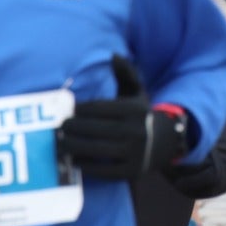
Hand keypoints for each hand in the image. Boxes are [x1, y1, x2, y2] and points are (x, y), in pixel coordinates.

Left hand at [58, 56, 186, 179]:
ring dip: (74, 147)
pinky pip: (104, 170)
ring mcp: (134, 153)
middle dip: (73, 128)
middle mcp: (136, 131)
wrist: (166, 142)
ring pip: (97, 149)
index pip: (101, 108)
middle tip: (59, 127)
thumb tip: (113, 55)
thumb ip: (125, 74)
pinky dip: (86, 166)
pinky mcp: (131, 171)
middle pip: (96, 129)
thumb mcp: (138, 93)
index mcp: (135, 110)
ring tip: (59, 144)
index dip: (80, 110)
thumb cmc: (142, 115)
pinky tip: (73, 160)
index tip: (67, 110)